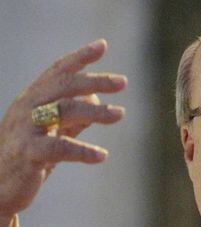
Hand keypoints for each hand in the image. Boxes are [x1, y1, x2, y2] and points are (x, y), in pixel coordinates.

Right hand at [0, 39, 126, 223]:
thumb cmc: (28, 154)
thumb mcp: (51, 130)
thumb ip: (73, 116)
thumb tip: (99, 101)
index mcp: (34, 99)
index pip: (57, 72)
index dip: (80, 57)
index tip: (103, 45)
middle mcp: (28, 108)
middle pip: (64, 85)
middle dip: (95, 80)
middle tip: (123, 82)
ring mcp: (26, 129)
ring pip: (64, 111)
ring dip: (96, 112)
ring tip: (120, 114)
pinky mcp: (28, 153)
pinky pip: (59, 148)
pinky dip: (83, 150)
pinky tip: (102, 156)